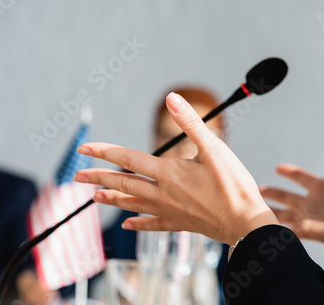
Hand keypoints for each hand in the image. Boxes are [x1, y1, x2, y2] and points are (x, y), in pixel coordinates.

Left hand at [74, 92, 277, 245]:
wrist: (245, 223)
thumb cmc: (234, 185)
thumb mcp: (215, 148)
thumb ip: (191, 123)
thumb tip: (172, 98)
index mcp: (169, 173)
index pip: (128, 159)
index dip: (104, 151)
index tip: (84, 148)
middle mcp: (163, 193)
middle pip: (123, 183)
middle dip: (98, 177)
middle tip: (77, 175)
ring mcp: (170, 211)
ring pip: (133, 204)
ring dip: (112, 199)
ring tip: (94, 197)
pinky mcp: (180, 224)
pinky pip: (153, 224)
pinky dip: (138, 223)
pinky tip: (128, 224)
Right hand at [260, 133, 323, 274]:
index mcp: (321, 187)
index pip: (300, 178)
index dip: (289, 172)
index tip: (277, 168)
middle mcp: (313, 203)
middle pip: (287, 196)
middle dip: (273, 193)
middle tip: (258, 190)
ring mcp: (309, 218)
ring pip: (284, 215)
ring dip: (271, 211)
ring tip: (256, 209)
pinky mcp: (307, 232)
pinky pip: (288, 231)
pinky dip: (276, 231)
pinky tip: (264, 229)